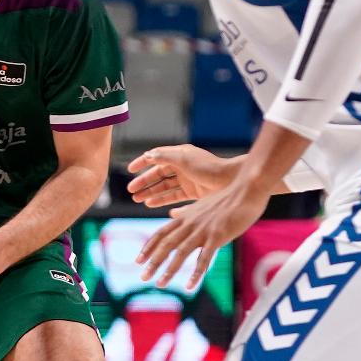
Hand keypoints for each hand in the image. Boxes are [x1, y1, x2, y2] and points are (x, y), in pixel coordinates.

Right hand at [126, 145, 243, 206]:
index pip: (156, 157)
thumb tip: (148, 155)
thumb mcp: (183, 158)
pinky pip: (175, 197)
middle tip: (131, 192)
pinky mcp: (194, 193)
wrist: (231, 181)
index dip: (142, 162)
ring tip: (138, 200)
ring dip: (151, 193)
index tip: (129, 170)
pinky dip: (164, 202)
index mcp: (179, 155)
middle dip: (144, 182)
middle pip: (158, 175)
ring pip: (165, 187)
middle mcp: (182, 166)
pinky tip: (154, 206)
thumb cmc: (208, 167)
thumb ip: (164, 156)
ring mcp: (188, 180)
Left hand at [136, 175, 270, 290]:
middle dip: (153, 261)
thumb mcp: (201, 204)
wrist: (246, 190)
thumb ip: (187, 212)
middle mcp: (190, 223)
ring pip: (181, 252)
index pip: (161, 233)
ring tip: (160, 284)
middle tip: (143, 277)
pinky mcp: (218, 236)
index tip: (138, 260)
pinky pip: (204, 258)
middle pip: (166, 244)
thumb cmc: (227, 198)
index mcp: (186, 216)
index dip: (149, 247)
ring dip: (169, 269)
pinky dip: (196, 273)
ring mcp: (203, 230)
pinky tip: (189, 286)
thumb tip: (173, 214)